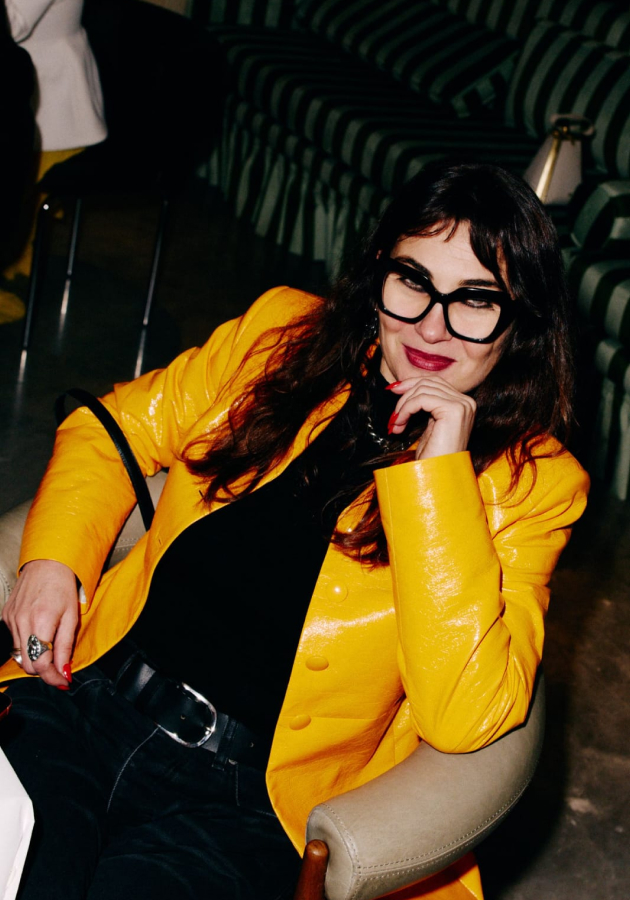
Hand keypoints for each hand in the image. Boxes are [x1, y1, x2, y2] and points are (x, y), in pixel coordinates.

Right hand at [2, 560, 78, 687]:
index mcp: (40, 622)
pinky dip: (27, 644)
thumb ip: (66, 646)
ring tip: (51, 649)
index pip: (41, 664)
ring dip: (36, 658)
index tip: (64, 682)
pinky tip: (39, 633)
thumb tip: (64, 672)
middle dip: (45, 671)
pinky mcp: (6, 617)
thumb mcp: (72, 617)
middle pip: (28, 664)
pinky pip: (15, 641)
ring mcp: (10, 620)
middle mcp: (21, 622)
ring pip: (20, 655)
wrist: (47, 563)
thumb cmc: (63, 586)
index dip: (53, 677)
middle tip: (60, 669)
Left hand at [386, 375, 476, 459]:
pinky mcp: (454, 410)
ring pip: (423, 390)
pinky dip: (406, 409)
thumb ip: (423, 404)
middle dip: (405, 394)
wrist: (438, 476)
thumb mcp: (429, 424)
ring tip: (396, 423)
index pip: (434, 382)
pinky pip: (421, 399)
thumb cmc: (433, 456)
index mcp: (462, 403)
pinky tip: (400, 423)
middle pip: (428, 382)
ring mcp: (462, 405)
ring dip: (403, 406)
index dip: (411, 384)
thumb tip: (402, 385)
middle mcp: (466, 402)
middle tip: (393, 412)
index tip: (393, 391)